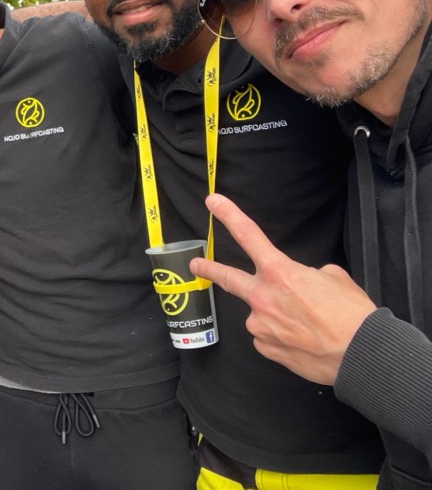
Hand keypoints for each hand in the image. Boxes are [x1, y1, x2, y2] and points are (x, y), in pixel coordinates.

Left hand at [191, 193, 376, 384]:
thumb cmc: (352, 314)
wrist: (362, 355)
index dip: (229, 216)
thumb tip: (302, 283)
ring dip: (276, 316)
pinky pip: (268, 336)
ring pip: (261, 314)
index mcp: (280, 272)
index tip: (213, 202)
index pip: (248, 236)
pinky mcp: (265, 347)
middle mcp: (262, 297)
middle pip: (227, 278)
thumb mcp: (334, 278)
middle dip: (209, 269)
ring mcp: (260, 325)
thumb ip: (308, 275)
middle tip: (195, 265)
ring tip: (308, 326)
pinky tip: (302, 340)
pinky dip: (282, 336)